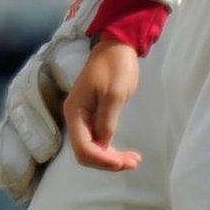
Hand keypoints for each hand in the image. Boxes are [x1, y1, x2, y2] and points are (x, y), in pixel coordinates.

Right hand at [64, 40, 142, 172]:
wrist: (117, 47)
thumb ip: (107, 121)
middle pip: (86, 152)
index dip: (102, 160)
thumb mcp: (115, 94)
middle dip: (107, 162)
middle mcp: (75, 118)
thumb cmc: (115, 67)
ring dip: (111, 158)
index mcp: (75, 112)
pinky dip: (111, 149)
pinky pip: (98, 140)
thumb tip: (103, 145)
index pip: (83, 148)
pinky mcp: (92, 116)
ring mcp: (83, 118)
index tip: (123, 162)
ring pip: (92, 149)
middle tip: (133, 162)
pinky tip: (125, 153)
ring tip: (134, 160)